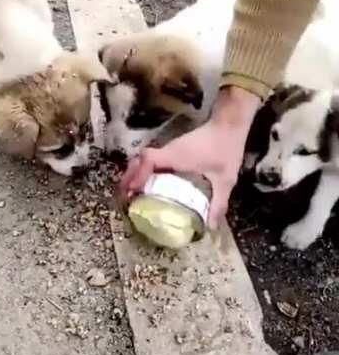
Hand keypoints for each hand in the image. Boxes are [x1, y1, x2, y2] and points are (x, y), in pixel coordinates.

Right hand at [120, 87, 260, 229]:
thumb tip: (210, 228)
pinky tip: (150, 186)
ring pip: (144, 160)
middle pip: (139, 160)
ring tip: (132, 194)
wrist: (229, 126)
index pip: (148, 159)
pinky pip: (152, 160)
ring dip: (136, 174)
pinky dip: (145, 171)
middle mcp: (168, 151)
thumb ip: (218, 203)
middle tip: (125, 198)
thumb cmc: (226, 149)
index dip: (137, 174)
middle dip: (129, 178)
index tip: (132, 191)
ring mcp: (170, 149)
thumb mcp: (224, 180)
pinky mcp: (173, 150)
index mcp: (176, 156)